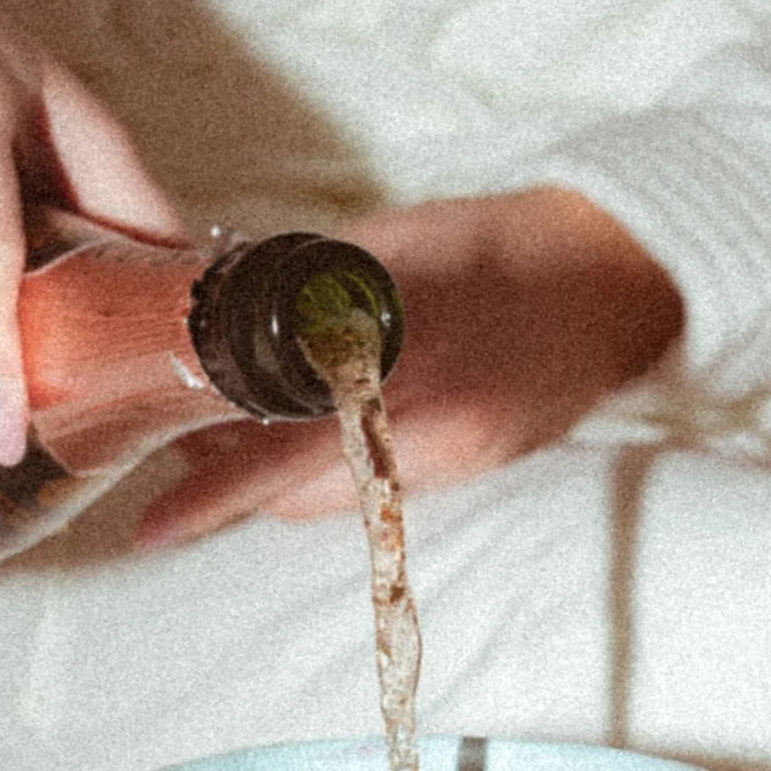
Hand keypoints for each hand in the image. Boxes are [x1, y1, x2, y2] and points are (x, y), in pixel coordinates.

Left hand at [138, 187, 683, 545]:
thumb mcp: (393, 245)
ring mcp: (459, 455)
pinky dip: (328, 476)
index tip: (155, 525)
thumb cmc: (497, 246)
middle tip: (176, 443)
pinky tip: (311, 441)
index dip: (218, 491)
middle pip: (299, 492)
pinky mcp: (476, 468)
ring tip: (233, 442)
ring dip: (274, 485)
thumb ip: (306, 282)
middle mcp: (433, 422)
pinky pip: (375, 495)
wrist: (615, 276)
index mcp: (403, 350)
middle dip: (230, 481)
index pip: (288, 438)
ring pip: (332, 501)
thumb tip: (213, 297)